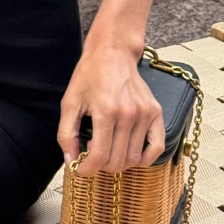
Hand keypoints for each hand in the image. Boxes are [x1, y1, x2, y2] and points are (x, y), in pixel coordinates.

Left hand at [57, 39, 164, 176]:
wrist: (112, 53)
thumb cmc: (89, 75)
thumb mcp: (70, 102)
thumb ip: (66, 133)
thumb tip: (70, 160)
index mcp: (106, 111)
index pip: (100, 155)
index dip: (88, 169)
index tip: (80, 170)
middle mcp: (129, 114)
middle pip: (118, 160)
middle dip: (101, 167)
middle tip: (92, 158)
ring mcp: (145, 114)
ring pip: (134, 158)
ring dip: (119, 163)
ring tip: (108, 152)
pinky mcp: (156, 112)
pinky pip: (157, 147)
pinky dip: (145, 159)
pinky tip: (131, 155)